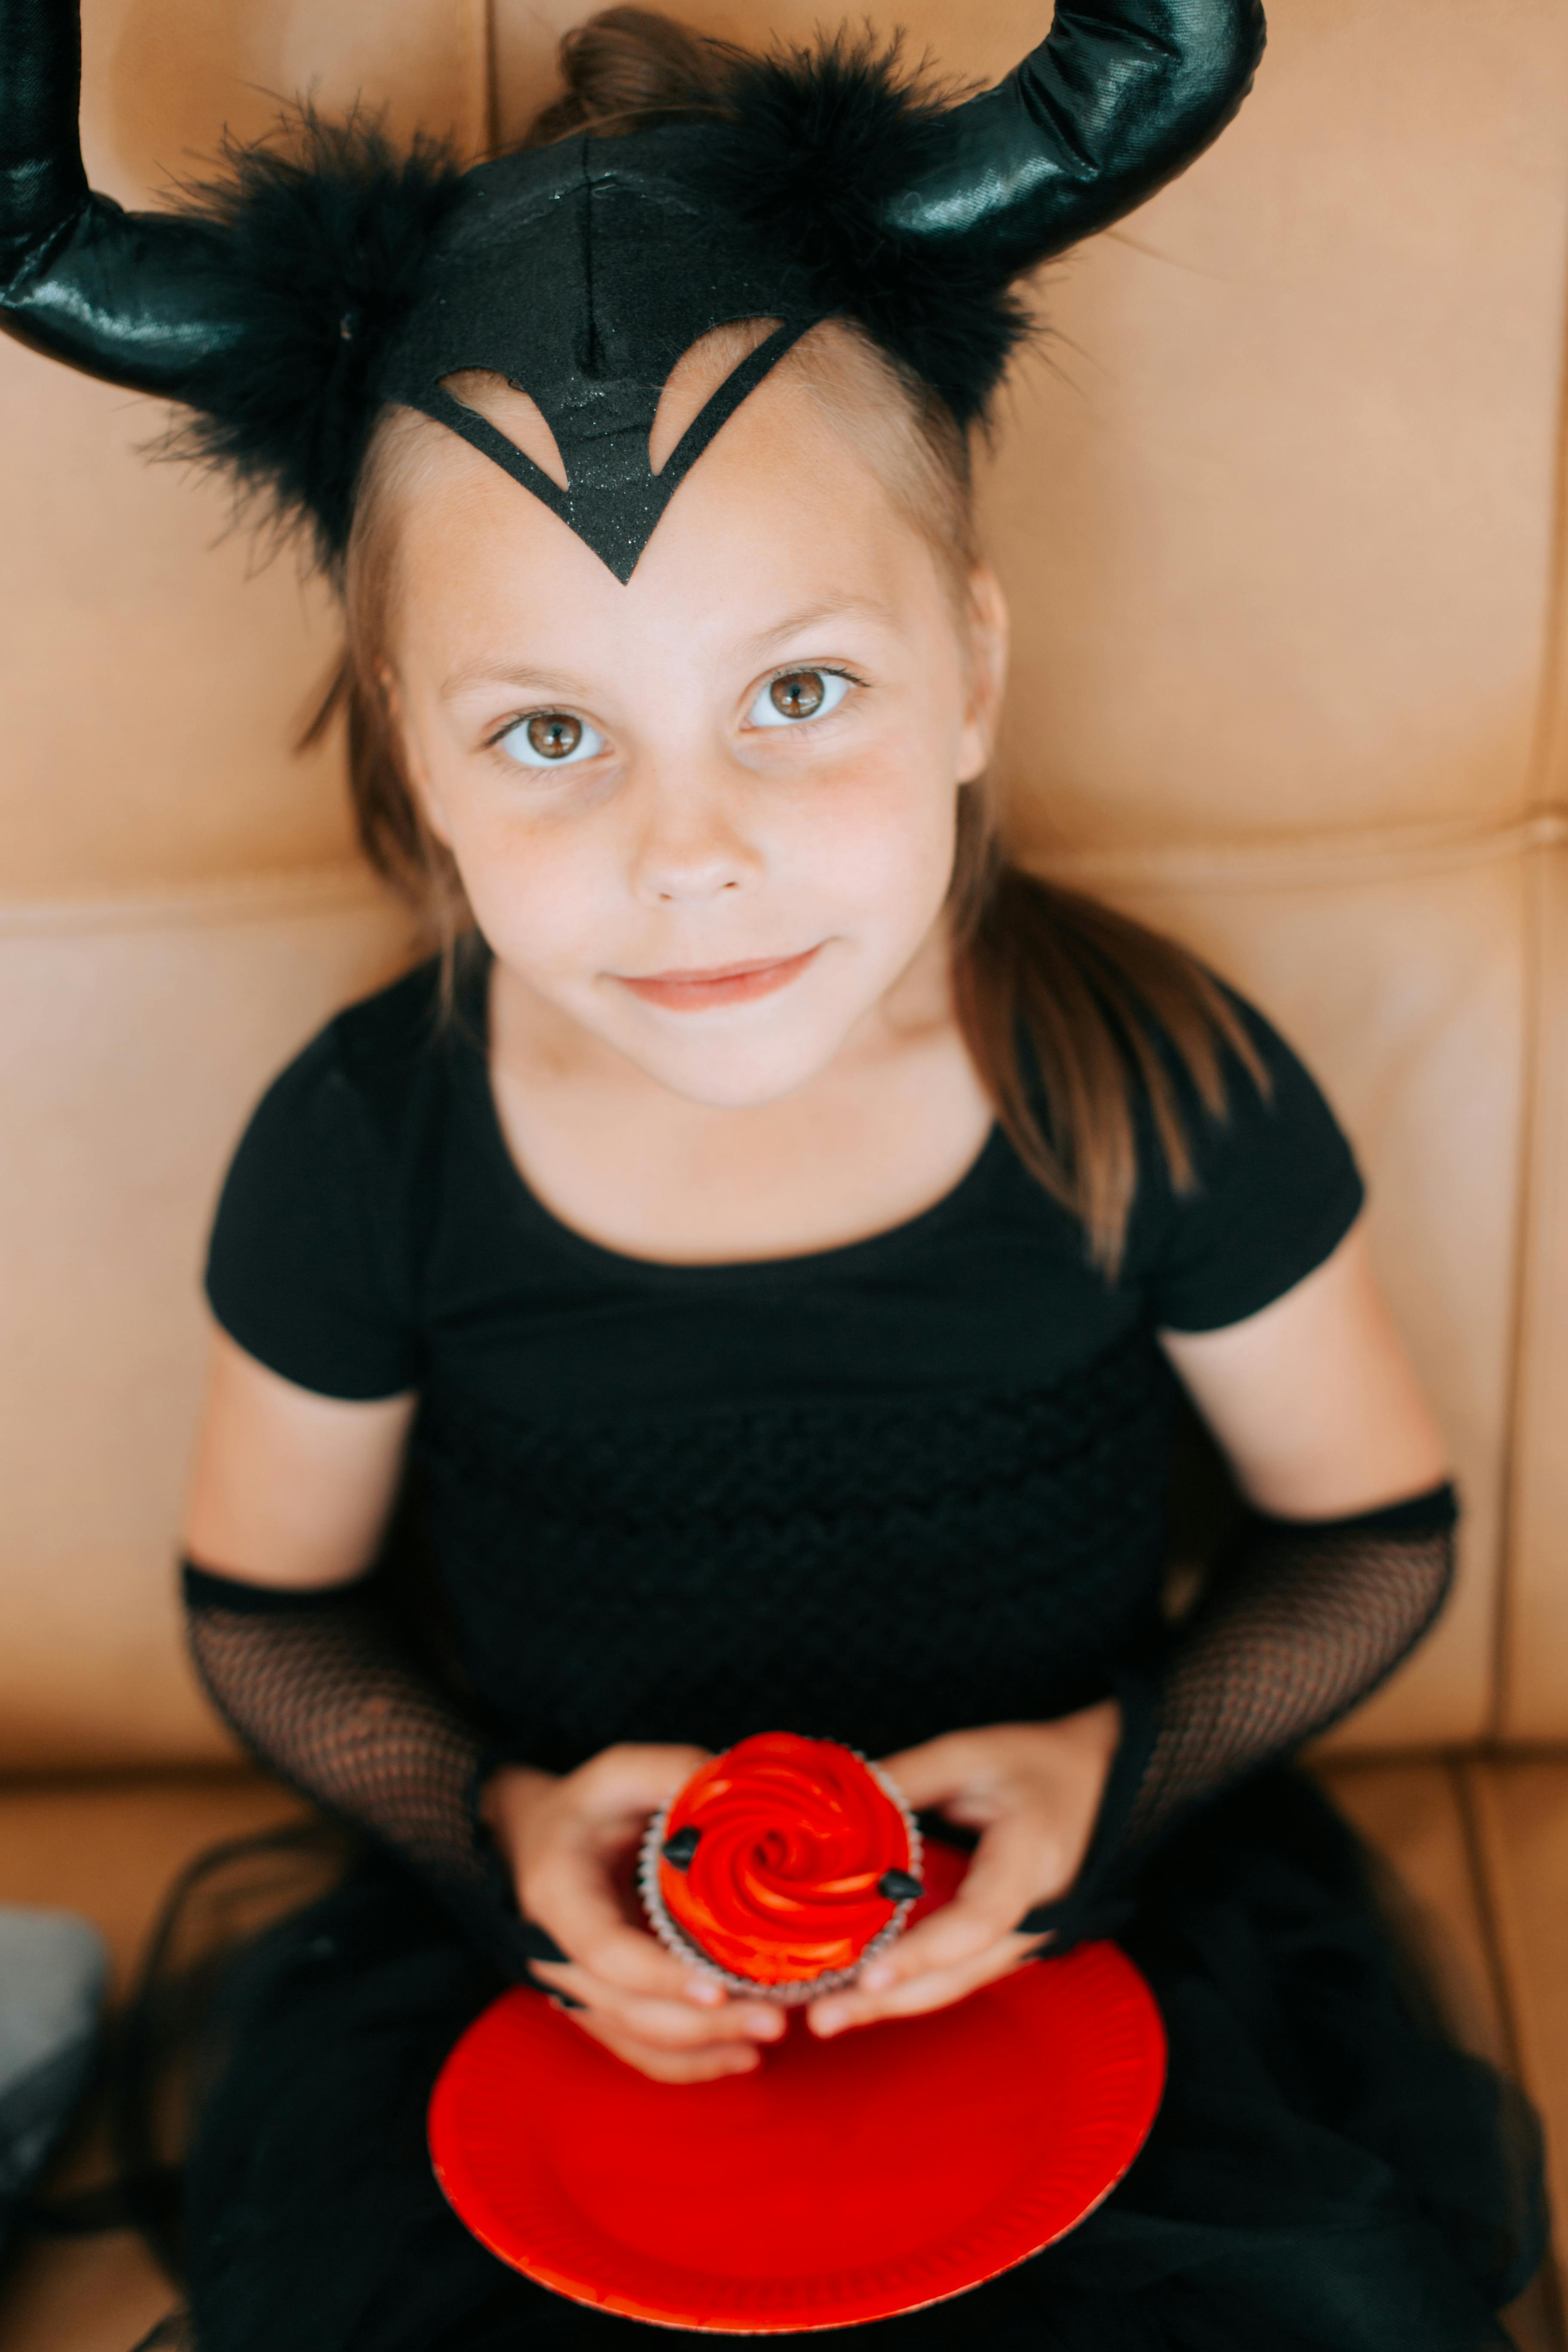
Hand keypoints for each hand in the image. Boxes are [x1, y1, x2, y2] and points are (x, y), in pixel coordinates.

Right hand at [481, 1744, 787, 2081]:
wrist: (533, 1842)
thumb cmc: (582, 1806)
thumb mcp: (618, 1773)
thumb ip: (673, 1774)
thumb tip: (745, 1787)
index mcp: (561, 1896)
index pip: (608, 1952)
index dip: (661, 1976)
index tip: (718, 1989)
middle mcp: (562, 1957)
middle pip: (633, 2010)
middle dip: (706, 2024)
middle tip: (776, 2021)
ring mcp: (580, 1990)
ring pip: (640, 2040)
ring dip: (706, 2048)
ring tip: (770, 2036)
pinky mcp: (601, 2008)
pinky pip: (642, 2051)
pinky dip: (692, 2064)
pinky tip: (743, 2058)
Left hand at [807, 1704, 1120, 2039]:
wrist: (1100, 1783)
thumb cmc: (1041, 1763)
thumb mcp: (973, 1753)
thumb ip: (908, 1777)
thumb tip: (837, 1802)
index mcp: (1029, 1863)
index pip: (977, 1921)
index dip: (923, 1952)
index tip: (870, 1975)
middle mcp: (1033, 1917)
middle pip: (959, 1975)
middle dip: (888, 2002)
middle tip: (821, 2018)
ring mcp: (1024, 1936)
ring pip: (956, 1984)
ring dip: (893, 2003)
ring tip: (826, 2015)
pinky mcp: (1009, 1940)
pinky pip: (958, 1972)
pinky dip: (911, 1985)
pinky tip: (861, 1992)